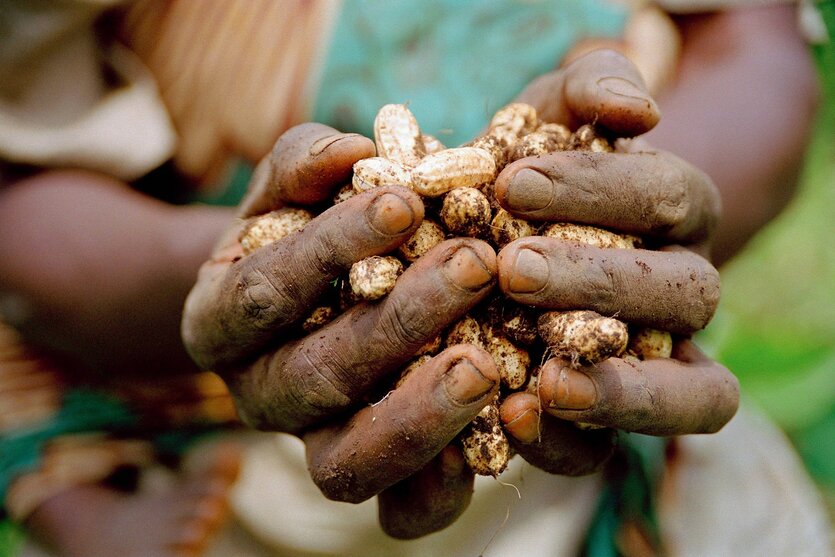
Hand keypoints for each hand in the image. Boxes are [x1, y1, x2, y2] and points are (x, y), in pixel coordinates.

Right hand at [181, 123, 501, 537]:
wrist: (314, 301)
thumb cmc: (302, 232)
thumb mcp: (291, 190)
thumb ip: (305, 164)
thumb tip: (348, 149)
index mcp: (221, 323)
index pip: (265, 291)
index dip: (329, 249)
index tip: (403, 201)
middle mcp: (258, 396)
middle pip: (317, 376)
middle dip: (399, 322)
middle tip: (475, 265)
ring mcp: (312, 447)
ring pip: (351, 461)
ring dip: (422, 414)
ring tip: (488, 363)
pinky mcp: (372, 483)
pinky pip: (405, 509)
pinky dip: (450, 480)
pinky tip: (507, 422)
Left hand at [494, 49, 738, 473]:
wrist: (485, 239)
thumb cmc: (523, 170)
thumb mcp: (548, 110)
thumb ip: (592, 88)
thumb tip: (639, 114)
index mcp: (674, 213)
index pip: (668, 195)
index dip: (598, 190)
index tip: (512, 183)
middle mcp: (680, 292)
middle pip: (682, 292)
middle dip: (599, 282)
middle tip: (514, 269)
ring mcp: (654, 365)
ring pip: (690, 395)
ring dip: (621, 391)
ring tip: (545, 380)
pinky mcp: (604, 423)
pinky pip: (615, 451)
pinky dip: (568, 442)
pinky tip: (510, 416)